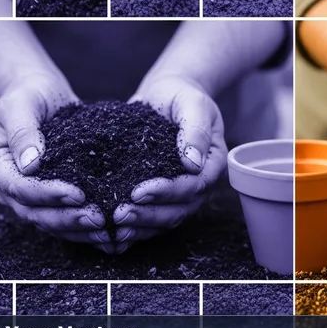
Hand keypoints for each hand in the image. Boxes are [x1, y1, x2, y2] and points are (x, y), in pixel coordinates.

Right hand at [0, 77, 107, 244]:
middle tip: (98, 218)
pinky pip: (65, 218)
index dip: (47, 194)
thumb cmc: (29, 95)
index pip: (19, 188)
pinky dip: (84, 227)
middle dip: (66, 218)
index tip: (78, 194)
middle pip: (34, 213)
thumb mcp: (22, 104)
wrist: (40, 94)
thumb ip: (23, 131)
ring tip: (106, 229)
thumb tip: (31, 164)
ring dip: (77, 228)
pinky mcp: (51, 197)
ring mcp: (29, 195)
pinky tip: (109, 230)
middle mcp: (9, 186)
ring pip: (50, 222)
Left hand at [106, 77, 227, 253]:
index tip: (138, 192)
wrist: (168, 95)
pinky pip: (153, 218)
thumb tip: (193, 163)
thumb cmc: (182, 96)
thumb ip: (195, 129)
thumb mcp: (192, 103)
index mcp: (213, 163)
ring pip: (166, 219)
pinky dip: (136, 227)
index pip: (194, 186)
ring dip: (141, 224)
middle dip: (149, 215)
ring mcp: (182, 193)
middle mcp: (200, 183)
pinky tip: (114, 232)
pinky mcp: (163, 195)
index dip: (168, 192)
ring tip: (113, 224)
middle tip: (119, 214)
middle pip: (179, 209)